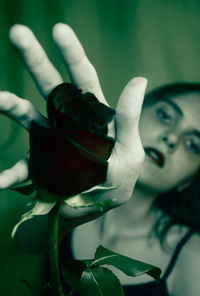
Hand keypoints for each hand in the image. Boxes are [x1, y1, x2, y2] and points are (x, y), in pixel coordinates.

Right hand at [0, 23, 146, 215]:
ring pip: (27, 115)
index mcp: (93, 116)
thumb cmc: (118, 180)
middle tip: (17, 33)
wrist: (98, 206)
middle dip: (35, 60)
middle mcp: (69, 122)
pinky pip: (21, 166)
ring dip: (9, 105)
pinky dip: (9, 173)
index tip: (59, 30)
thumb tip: (139, 79)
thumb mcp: (129, 152)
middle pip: (50, 86)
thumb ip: (128, 120)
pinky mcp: (40, 163)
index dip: (72, 55)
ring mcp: (51, 140)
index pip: (84, 79)